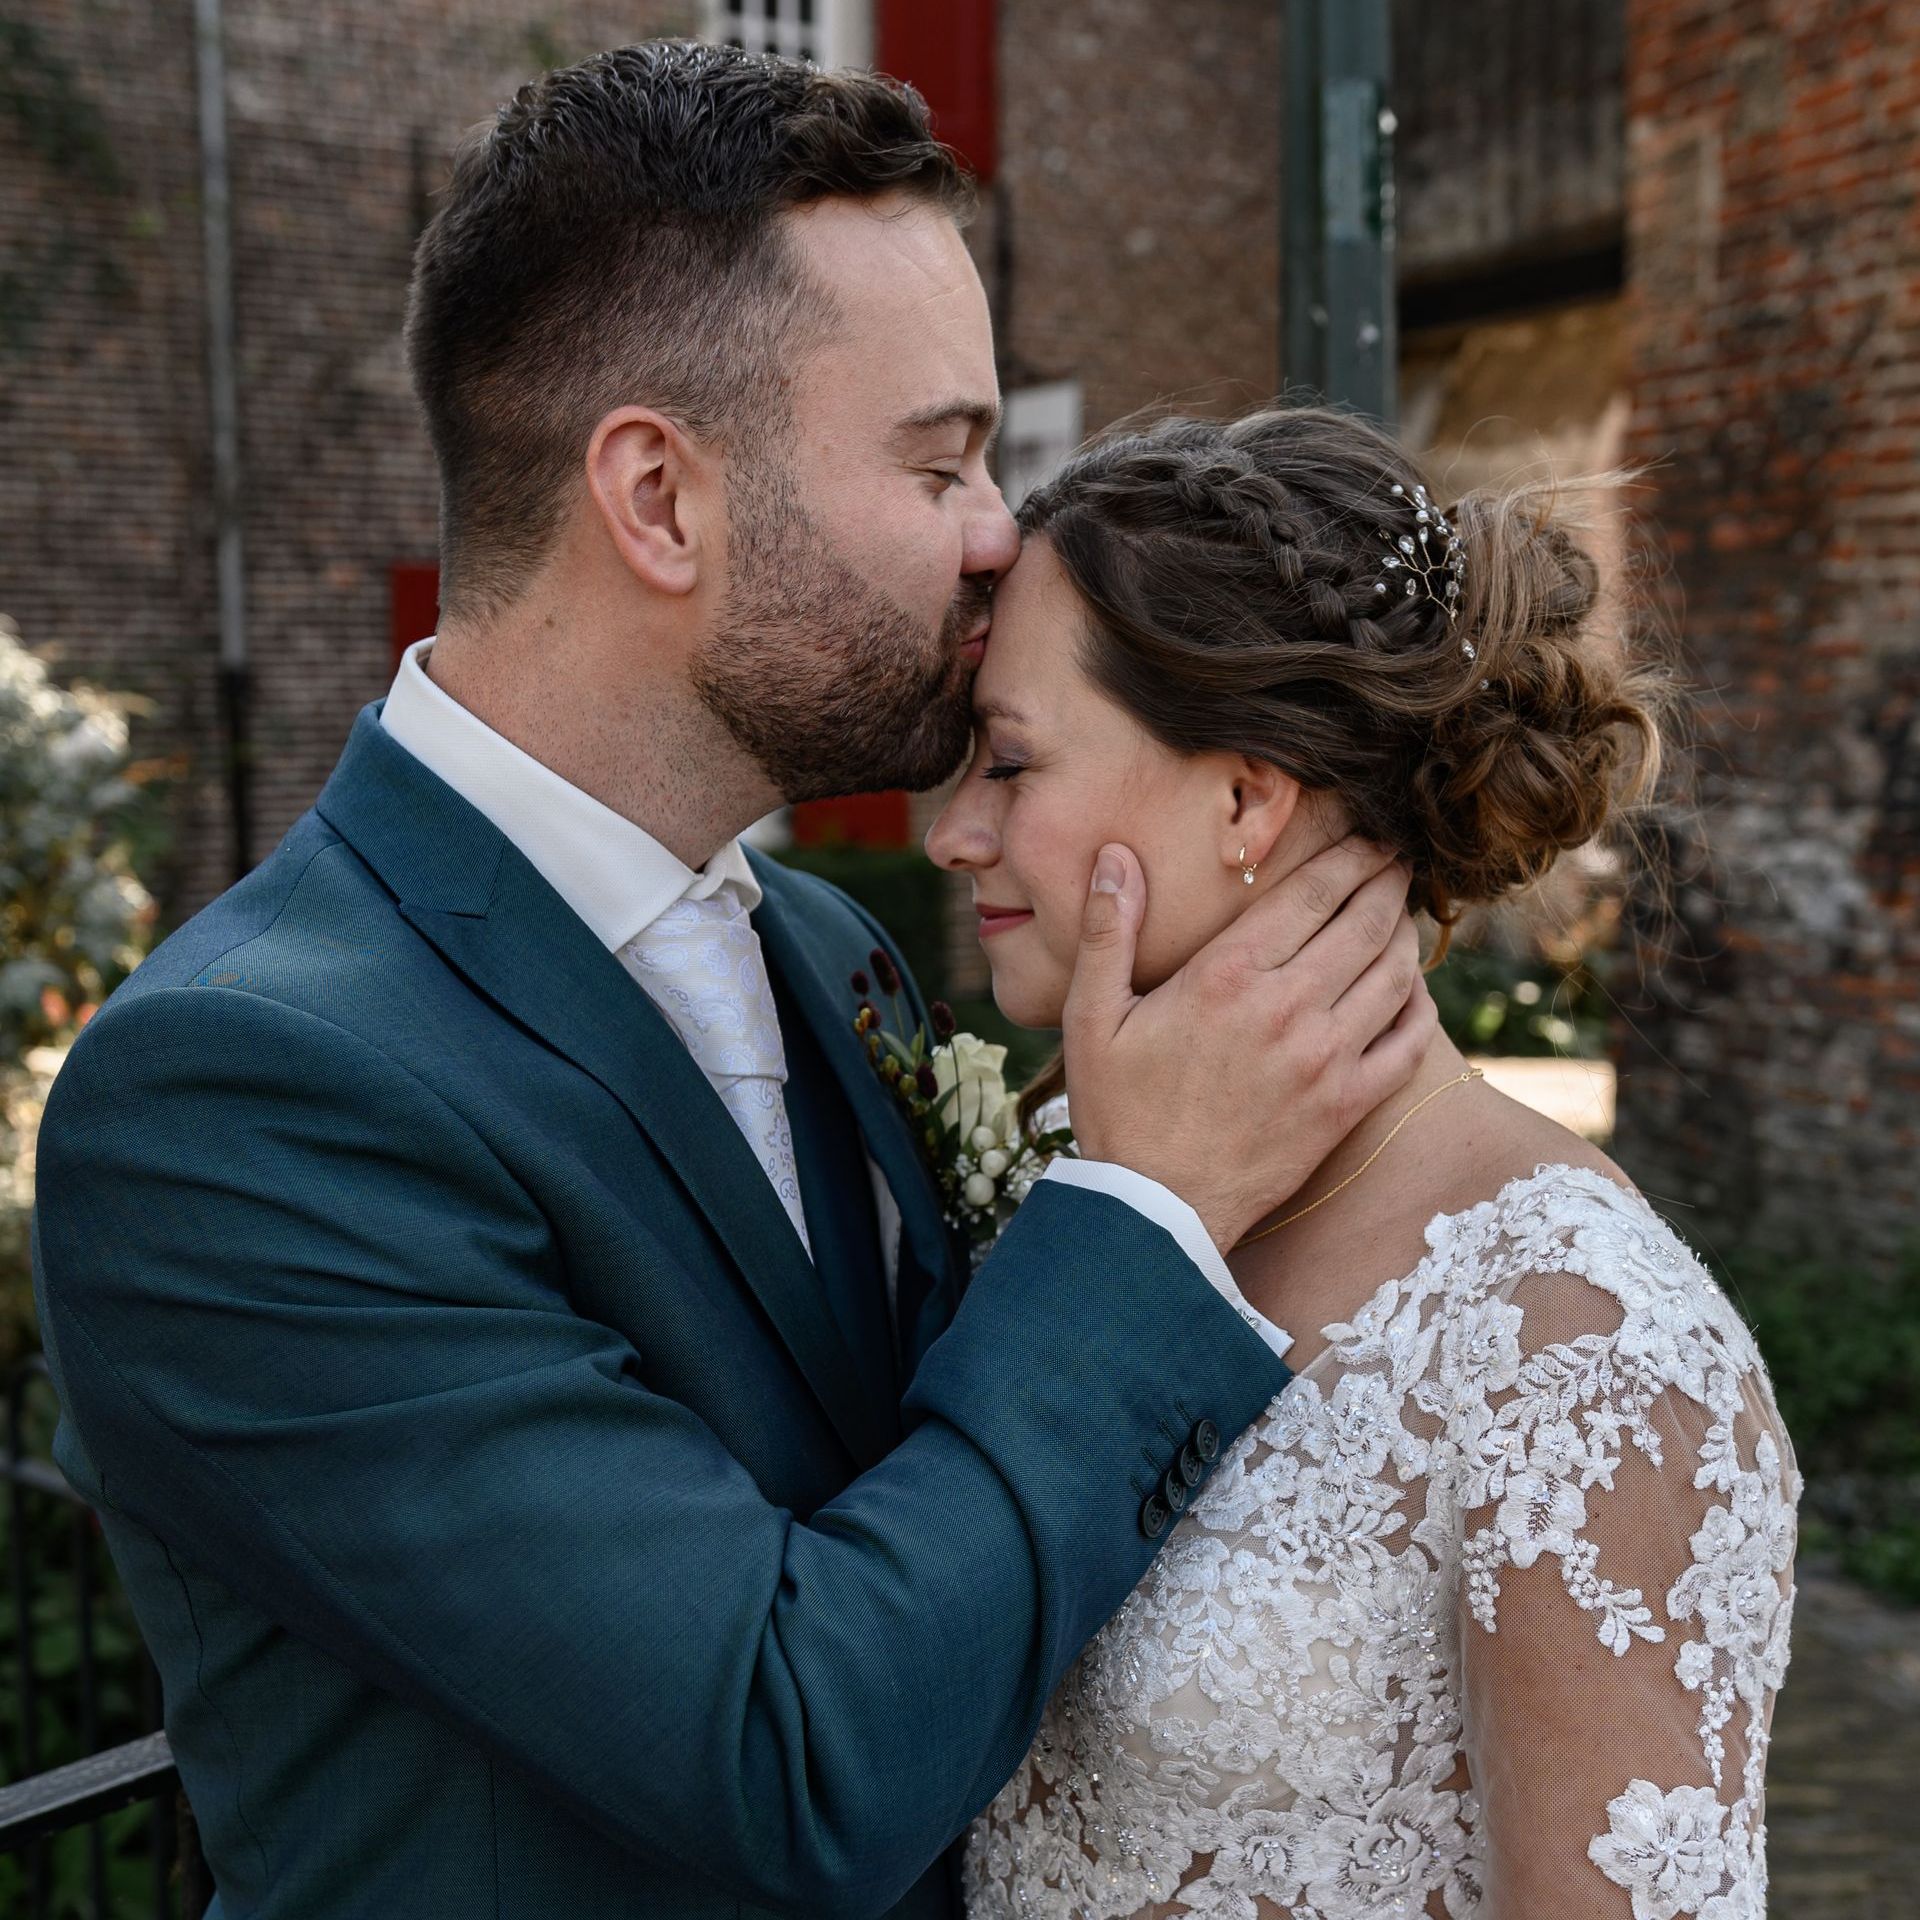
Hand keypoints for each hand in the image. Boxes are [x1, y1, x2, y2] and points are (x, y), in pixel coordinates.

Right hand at [1062, 837, 1435, 1251]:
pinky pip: (1408, 1043)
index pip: (1311, 893)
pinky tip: (1410, 988)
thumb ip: (1108, 931)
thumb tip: (1115, 856)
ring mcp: (1325, 1061)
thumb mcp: (1093, 1017)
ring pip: (1394, 975)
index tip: (1369, 832)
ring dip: (1405, 934)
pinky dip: (1419, 1005)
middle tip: (1399, 857)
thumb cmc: (1118, 1111)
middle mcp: (1287, 1010)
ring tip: (1402, 911)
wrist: (1155, 1211)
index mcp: (1228, 977)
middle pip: (1364, 923)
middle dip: (1387, 881)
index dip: (1349, 854)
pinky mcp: (1346, 1106)